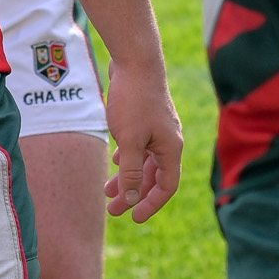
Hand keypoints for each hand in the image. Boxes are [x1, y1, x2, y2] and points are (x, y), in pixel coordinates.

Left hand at [102, 58, 181, 223]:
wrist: (135, 61)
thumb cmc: (133, 100)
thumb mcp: (129, 140)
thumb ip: (131, 171)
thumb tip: (131, 198)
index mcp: (170, 149)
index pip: (166, 187)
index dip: (150, 205)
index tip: (133, 218)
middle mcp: (168, 141)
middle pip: (153, 177)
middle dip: (134, 195)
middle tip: (112, 209)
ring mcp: (158, 129)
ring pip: (145, 162)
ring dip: (128, 177)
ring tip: (108, 191)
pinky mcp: (147, 118)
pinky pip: (141, 146)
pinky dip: (129, 158)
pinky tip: (117, 162)